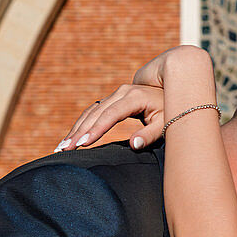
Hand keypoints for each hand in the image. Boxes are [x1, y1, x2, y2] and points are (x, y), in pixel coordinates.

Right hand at [58, 46, 214, 152]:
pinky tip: (72, 137)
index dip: (96, 129)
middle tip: (64, 149)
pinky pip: (94, 111)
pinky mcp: (113, 99)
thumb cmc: (173, 109)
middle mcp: (122, 92)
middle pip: (95, 113)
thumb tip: (133, 145)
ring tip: (62, 147)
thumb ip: (150, 135)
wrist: (175, 86)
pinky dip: (82, 124)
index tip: (82, 143)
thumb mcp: (166, 123)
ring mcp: (116, 94)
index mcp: (133, 97)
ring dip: (76, 129)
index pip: (110, 115)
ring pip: (91, 112)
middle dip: (79, 132)